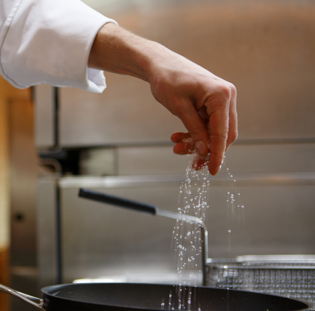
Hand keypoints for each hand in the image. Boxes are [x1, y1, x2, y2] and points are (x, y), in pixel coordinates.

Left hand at [89, 23, 236, 174]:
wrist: (159, 63)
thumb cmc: (167, 80)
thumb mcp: (179, 108)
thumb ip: (194, 130)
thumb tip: (203, 151)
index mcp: (221, 95)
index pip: (222, 133)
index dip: (217, 154)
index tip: (212, 171)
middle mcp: (227, 96)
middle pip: (224, 134)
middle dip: (207, 150)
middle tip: (191, 164)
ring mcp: (222, 98)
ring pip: (215, 130)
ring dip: (198, 142)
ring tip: (177, 147)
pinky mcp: (213, 101)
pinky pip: (209, 123)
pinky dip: (196, 133)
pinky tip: (179, 138)